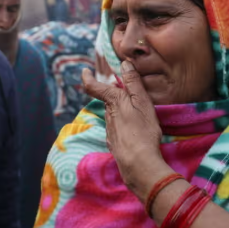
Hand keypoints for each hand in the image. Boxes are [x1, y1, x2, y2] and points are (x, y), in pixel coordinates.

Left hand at [82, 61, 171, 199]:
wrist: (138, 163)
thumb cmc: (143, 130)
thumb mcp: (143, 102)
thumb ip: (133, 83)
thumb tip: (124, 64)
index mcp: (114, 102)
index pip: (95, 87)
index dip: (88, 78)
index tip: (85, 71)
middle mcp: (108, 115)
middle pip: (108, 101)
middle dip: (116, 97)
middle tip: (132, 95)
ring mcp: (110, 131)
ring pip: (113, 116)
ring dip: (122, 113)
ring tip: (139, 116)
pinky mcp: (115, 144)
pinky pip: (118, 130)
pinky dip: (125, 128)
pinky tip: (135, 133)